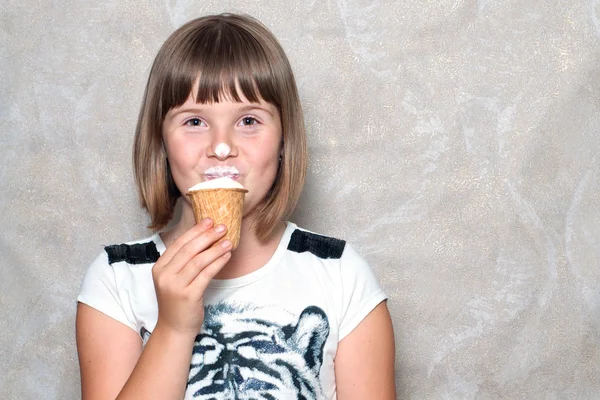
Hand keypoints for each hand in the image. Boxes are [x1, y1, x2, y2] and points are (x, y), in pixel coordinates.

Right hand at [152, 218, 230, 335]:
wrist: (174, 329)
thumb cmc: (177, 302)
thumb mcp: (174, 279)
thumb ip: (183, 261)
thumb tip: (203, 237)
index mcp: (159, 268)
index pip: (179, 243)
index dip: (195, 231)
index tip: (209, 221)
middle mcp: (165, 275)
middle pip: (189, 250)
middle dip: (207, 236)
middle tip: (222, 227)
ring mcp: (176, 286)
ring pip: (199, 261)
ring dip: (215, 249)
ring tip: (228, 241)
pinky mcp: (189, 296)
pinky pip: (206, 275)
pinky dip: (218, 263)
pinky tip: (226, 257)